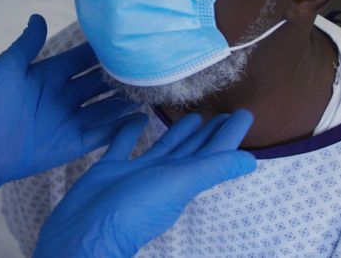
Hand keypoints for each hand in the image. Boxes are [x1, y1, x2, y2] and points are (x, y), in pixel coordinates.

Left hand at [0, 14, 137, 206]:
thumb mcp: (7, 67)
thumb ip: (27, 44)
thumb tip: (39, 17)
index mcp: (48, 75)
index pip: (81, 59)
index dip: (101, 50)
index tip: (124, 38)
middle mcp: (63, 96)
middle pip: (98, 82)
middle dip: (119, 74)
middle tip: (146, 64)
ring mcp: (70, 120)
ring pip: (105, 106)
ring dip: (125, 99)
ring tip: (152, 89)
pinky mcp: (74, 143)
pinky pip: (103, 133)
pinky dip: (121, 126)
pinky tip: (142, 117)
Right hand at [34, 110, 256, 257]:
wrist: (87, 229)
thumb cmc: (136, 209)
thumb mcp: (179, 184)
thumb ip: (213, 169)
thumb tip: (252, 161)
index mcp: (183, 179)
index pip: (215, 152)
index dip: (230, 134)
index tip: (245, 113)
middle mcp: (164, 176)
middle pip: (193, 149)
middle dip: (208, 132)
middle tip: (222, 110)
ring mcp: (137, 173)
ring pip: (163, 146)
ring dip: (177, 131)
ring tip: (190, 113)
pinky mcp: (111, 170)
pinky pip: (124, 145)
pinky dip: (131, 131)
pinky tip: (138, 117)